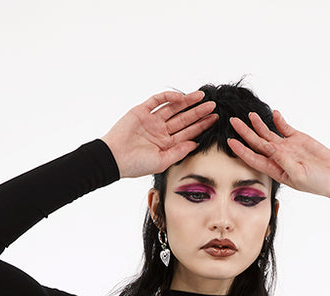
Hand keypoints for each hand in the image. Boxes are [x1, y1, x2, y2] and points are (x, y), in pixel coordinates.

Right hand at [100, 90, 218, 179]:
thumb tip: (196, 144)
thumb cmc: (136, 165)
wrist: (115, 157)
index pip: (188, 133)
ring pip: (173, 108)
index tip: (214, 119)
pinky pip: (157, 100)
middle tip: (212, 105)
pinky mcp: (141, 111)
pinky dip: (168, 97)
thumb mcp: (162, 162)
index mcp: (166, 144)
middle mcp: (160, 131)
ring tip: (202, 96)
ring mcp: (151, 120)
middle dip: (198, 112)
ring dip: (187, 102)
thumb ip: (179, 152)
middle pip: (183, 119)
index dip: (201, 126)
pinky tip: (180, 97)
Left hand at [227, 110, 329, 199]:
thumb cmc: (317, 182)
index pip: (254, 158)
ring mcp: (287, 147)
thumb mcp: (297, 174)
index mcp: (275, 169)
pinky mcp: (298, 139)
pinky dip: (279, 121)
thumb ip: (282, 160)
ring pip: (269, 133)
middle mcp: (278, 157)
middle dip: (245, 133)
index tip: (230, 142)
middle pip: (257, 143)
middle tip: (233, 121)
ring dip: (259, 124)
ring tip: (250, 115)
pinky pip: (285, 128)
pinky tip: (273, 114)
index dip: (242, 150)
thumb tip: (270, 147)